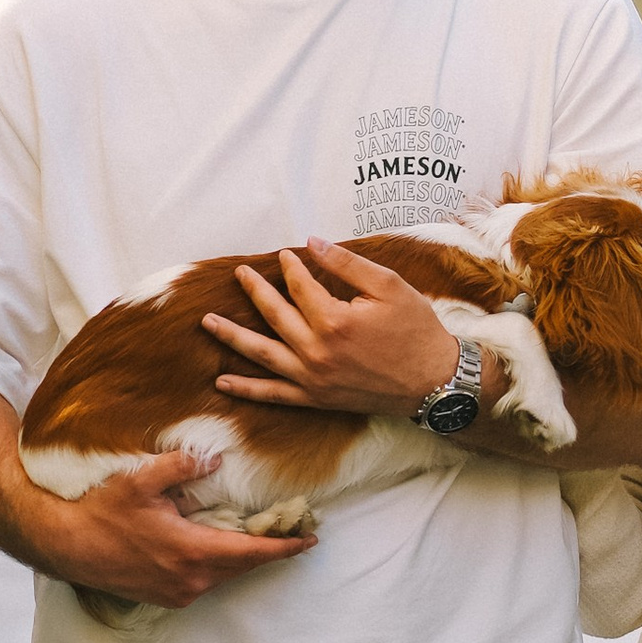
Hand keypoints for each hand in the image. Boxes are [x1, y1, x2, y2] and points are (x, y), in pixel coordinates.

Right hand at [40, 451, 314, 608]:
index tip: (311, 539)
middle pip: (244, 565)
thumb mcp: (141, 480)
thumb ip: (182, 466)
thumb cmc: (101, 511)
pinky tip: (224, 547)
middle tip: (296, 532)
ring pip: (225, 574)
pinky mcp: (165, 597)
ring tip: (266, 537)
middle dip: (271, 549)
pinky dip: (222, 565)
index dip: (285, 546)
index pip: (252, 552)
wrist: (64, 546)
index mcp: (192, 552)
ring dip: (246, 557)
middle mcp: (190, 580)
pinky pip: (206, 580)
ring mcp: (177, 592)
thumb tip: (216, 457)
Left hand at [202, 241, 463, 414]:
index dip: (291, 268)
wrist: (434, 381)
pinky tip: (222, 381)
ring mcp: (313, 378)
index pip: (300, 287)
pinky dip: (247, 389)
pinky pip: (273, 395)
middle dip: (254, 291)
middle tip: (239, 274)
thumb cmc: (416, 330)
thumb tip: (312, 244)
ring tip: (207, 322)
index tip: (287, 255)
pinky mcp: (316, 398)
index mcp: (334, 320)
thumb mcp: (390, 287)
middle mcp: (317, 351)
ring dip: (232, 337)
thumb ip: (348, 264)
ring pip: (262, 354)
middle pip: (274, 315)